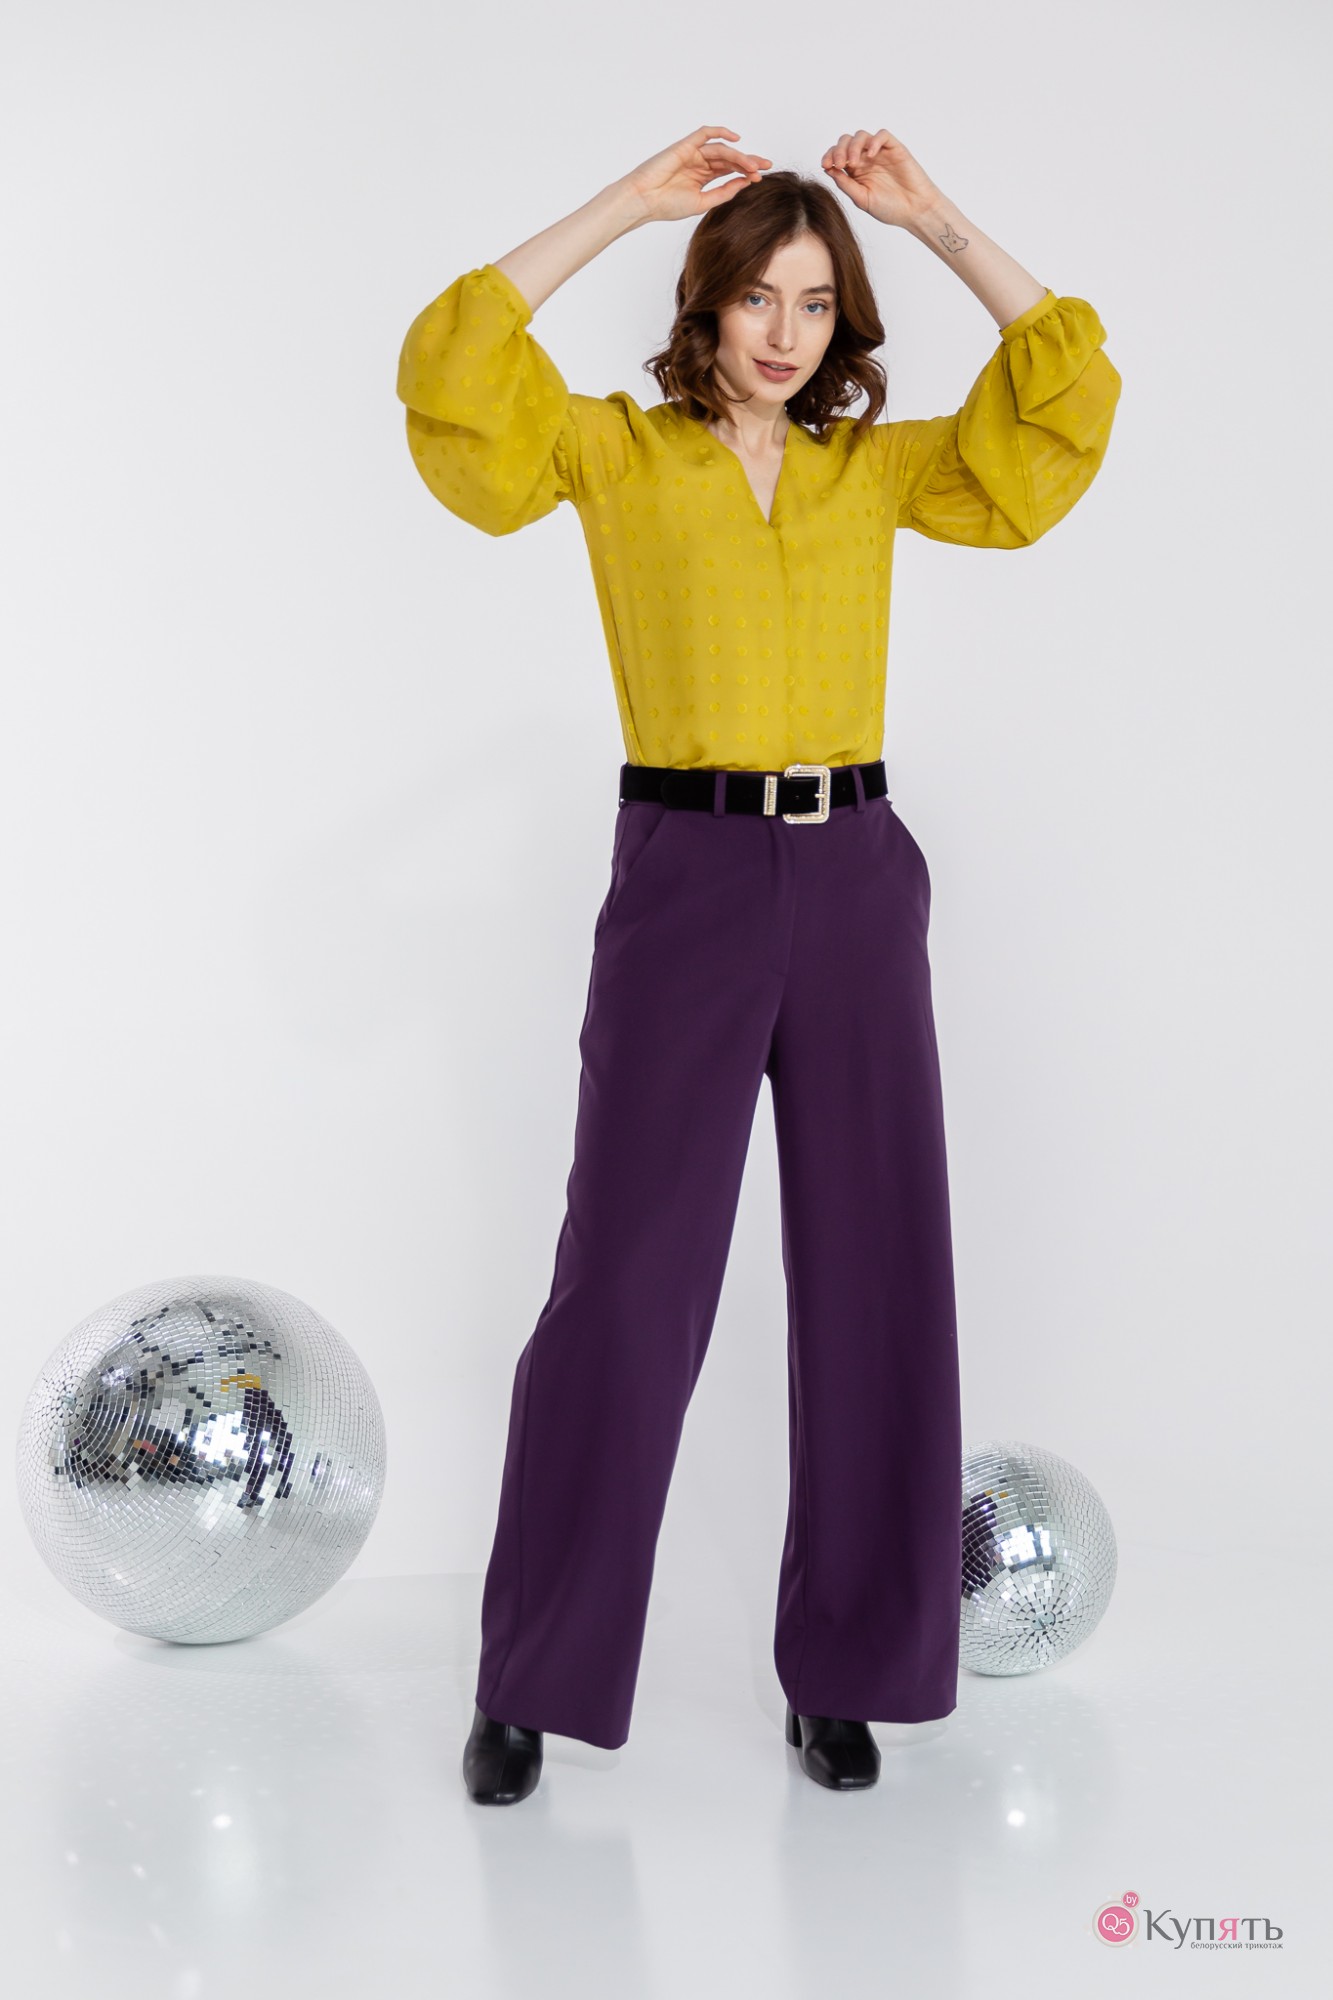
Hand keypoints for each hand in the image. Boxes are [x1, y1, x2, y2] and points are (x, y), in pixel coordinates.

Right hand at [617, 126, 771, 223]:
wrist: (644, 200)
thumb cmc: (667, 205)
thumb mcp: (702, 202)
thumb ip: (723, 192)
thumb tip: (745, 183)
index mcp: (703, 178)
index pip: (729, 172)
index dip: (746, 173)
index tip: (760, 179)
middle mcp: (700, 164)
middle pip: (729, 159)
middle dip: (748, 162)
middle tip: (765, 167)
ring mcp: (693, 153)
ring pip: (722, 150)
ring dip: (739, 156)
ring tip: (752, 165)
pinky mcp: (686, 145)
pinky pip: (706, 132)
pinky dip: (721, 131)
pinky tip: (736, 138)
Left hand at [821, 128, 941, 227]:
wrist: (915, 211)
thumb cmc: (890, 208)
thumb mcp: (862, 199)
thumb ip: (846, 184)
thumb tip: (828, 170)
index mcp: (855, 172)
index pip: (837, 156)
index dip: (829, 156)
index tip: (825, 165)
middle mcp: (865, 159)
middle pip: (846, 142)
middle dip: (838, 150)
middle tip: (839, 163)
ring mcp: (880, 153)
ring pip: (861, 136)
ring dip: (853, 146)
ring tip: (854, 162)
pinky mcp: (895, 148)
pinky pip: (882, 135)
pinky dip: (874, 141)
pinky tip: (871, 155)